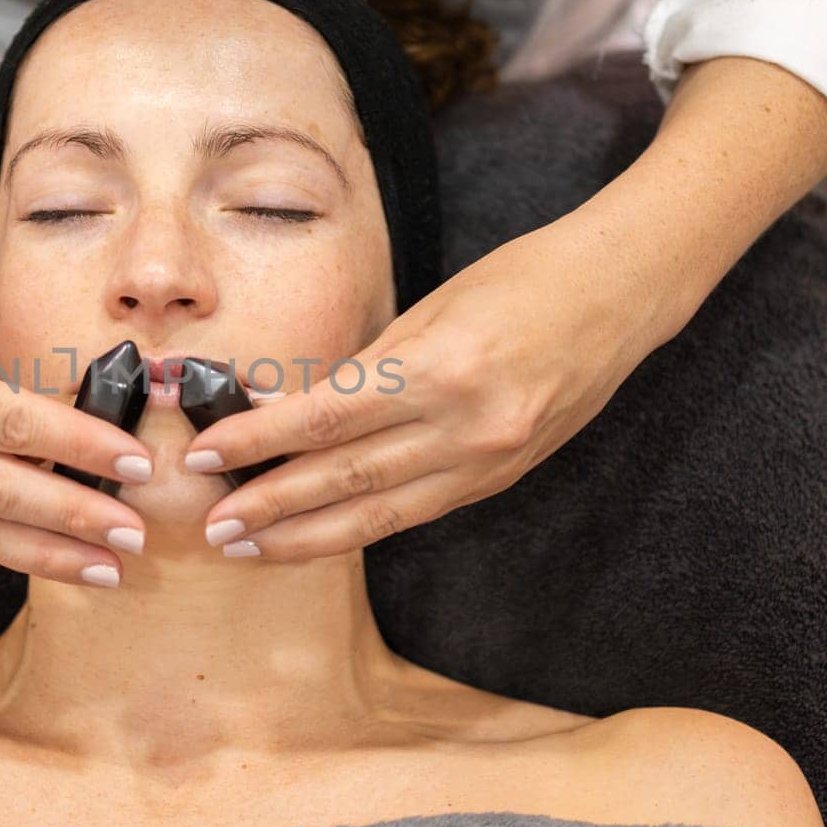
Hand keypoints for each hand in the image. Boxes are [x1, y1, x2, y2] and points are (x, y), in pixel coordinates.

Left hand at [184, 209, 673, 559]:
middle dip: (271, 508)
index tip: (203, 458)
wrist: (623, 293)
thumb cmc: (521, 278)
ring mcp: (489, 459)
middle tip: (213, 528)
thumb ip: (365, 368)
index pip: (325, 418)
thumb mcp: (431, 309)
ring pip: (381, 513)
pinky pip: (419, 510)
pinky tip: (321, 534)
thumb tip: (287, 408)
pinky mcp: (502, 477)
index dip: (257, 444)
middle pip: (346, 478)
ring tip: (250, 549)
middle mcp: (466, 426)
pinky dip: (364, 524)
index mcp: (440, 368)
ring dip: (308, 536)